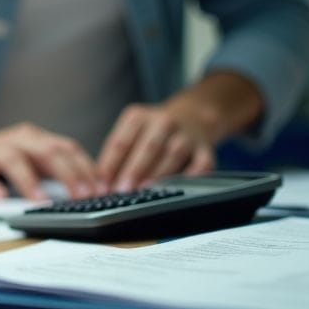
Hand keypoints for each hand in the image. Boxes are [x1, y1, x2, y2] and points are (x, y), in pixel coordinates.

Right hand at [0, 122, 100, 200]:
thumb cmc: (2, 160)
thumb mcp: (32, 159)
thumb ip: (57, 171)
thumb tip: (91, 191)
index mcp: (37, 139)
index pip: (68, 149)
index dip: (87, 168)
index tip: (102, 189)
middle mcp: (18, 141)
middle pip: (47, 152)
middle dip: (68, 175)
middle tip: (82, 196)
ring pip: (15, 160)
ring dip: (30, 181)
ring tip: (41, 201)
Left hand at [96, 102, 215, 193]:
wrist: (191, 117)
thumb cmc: (151, 133)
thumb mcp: (130, 133)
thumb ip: (116, 156)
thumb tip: (102, 185)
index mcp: (139, 117)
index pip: (121, 142)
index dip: (110, 164)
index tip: (102, 183)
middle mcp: (164, 121)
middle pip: (148, 147)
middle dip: (134, 170)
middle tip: (122, 191)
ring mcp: (187, 135)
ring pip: (173, 154)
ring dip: (158, 174)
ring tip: (145, 191)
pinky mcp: (205, 150)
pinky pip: (201, 164)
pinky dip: (192, 176)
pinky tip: (179, 189)